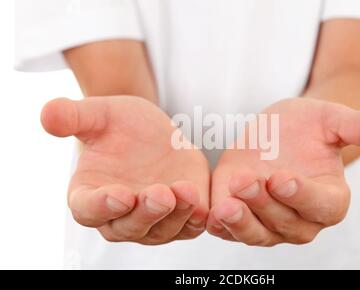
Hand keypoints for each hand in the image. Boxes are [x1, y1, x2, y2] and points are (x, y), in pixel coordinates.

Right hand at [41, 96, 209, 244]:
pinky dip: (196, 219)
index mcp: (90, 194)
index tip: (120, 195)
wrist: (153, 131)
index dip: (102, 206)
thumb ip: (73, 117)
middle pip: (128, 227)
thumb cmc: (120, 126)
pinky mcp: (180, 216)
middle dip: (145, 214)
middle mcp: (119, 215)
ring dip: (175, 216)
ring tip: (187, 191)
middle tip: (160, 195)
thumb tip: (47, 114)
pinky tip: (205, 204)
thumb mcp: (99, 114)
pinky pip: (188, 226)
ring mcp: (152, 220)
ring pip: (162, 230)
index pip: (89, 210)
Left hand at [207, 97, 359, 245]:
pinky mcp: (240, 218)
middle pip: (286, 225)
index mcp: (329, 199)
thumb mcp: (332, 120)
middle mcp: (300, 219)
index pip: (321, 208)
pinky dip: (220, 225)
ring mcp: (268, 223)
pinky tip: (208, 211)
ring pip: (257, 234)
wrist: (276, 134)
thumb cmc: (307, 126)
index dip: (302, 196)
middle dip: (265, 205)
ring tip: (226, 202)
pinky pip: (230, 230)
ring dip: (241, 222)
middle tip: (247, 182)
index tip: (282, 177)